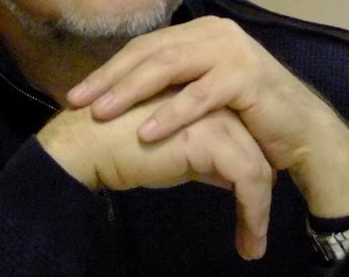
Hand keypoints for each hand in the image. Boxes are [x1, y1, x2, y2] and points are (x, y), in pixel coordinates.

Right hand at [38, 95, 272, 259]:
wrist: (88, 143)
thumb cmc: (121, 147)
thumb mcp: (172, 153)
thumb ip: (201, 160)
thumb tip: (227, 179)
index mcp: (208, 101)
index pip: (245, 141)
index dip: (250, 179)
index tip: (251, 218)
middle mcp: (217, 103)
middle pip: (256, 153)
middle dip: (260, 199)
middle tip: (255, 240)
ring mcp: (216, 117)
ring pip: (257, 167)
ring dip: (259, 211)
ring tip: (253, 247)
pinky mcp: (211, 137)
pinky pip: (247, 177)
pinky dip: (253, 211)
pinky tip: (248, 242)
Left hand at [65, 16, 348, 217]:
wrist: (302, 132)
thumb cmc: (249, 117)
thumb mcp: (204, 92)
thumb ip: (174, 83)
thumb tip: (125, 91)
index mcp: (201, 32)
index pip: (146, 46)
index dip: (110, 69)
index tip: (78, 94)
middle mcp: (215, 33)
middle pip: (151, 52)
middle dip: (110, 78)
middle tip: (77, 101)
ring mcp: (232, 50)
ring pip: (170, 67)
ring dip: (131, 91)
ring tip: (101, 113)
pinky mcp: (246, 75)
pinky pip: (200, 96)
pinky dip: (171, 113)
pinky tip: (146, 131)